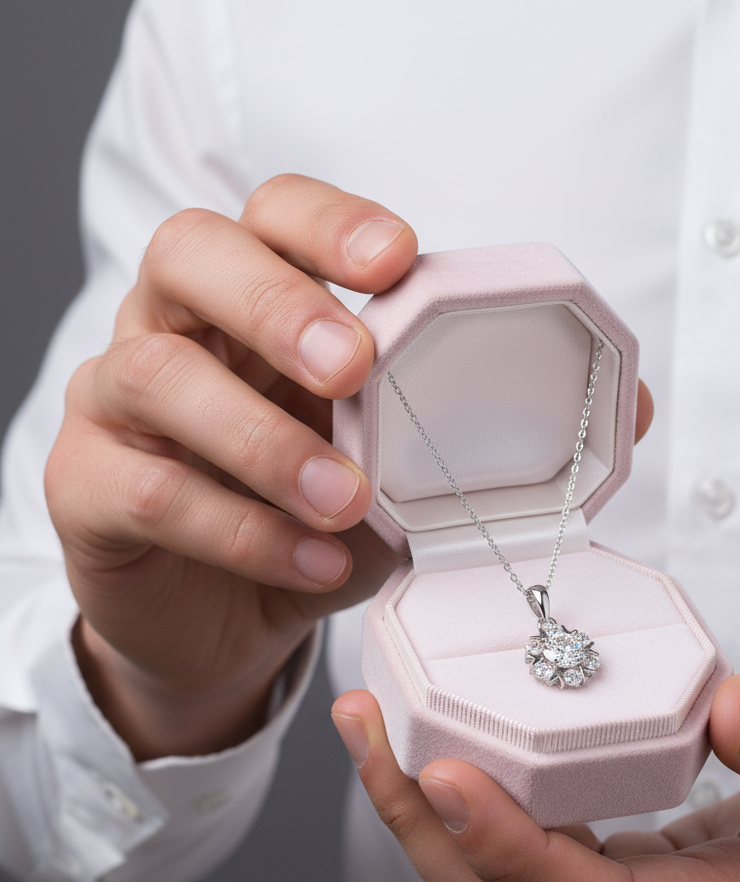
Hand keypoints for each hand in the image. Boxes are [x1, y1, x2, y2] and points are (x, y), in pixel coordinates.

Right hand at [46, 174, 416, 758]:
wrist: (218, 617)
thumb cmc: (297, 519)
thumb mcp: (365, 464)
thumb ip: (398, 432)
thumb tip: (466, 428)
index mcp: (246, 302)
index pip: (272, 216)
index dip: (328, 223)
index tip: (396, 259)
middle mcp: (170, 329)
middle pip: (189, 256)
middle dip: (277, 304)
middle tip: (350, 365)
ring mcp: (115, 404)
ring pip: (159, 377)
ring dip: (267, 442)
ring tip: (345, 501)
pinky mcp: (85, 487)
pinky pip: (152, 493)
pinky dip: (245, 531)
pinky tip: (315, 562)